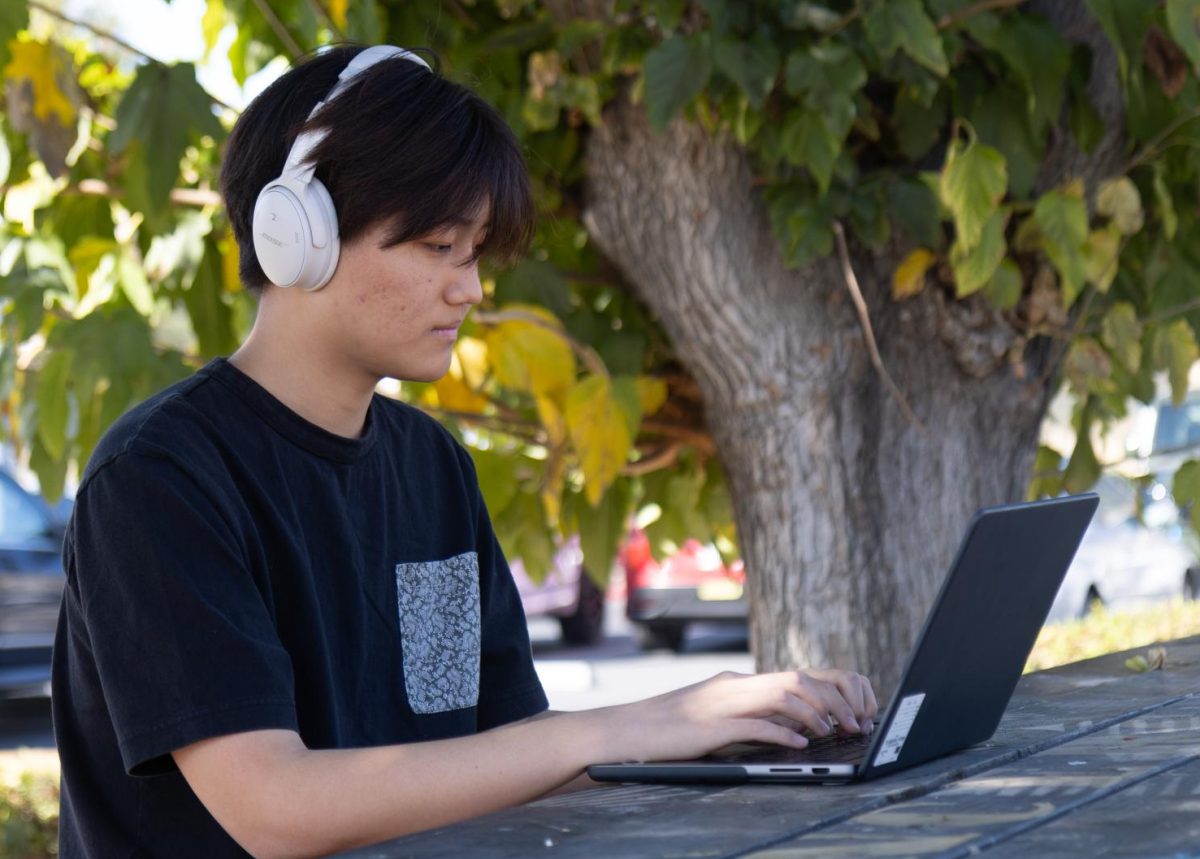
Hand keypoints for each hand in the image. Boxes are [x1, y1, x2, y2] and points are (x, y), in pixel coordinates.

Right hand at [594, 668, 877, 763]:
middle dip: (833, 698)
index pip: (795, 675)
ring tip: (833, 731)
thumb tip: (790, 728)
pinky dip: (782, 733)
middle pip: (797, 679)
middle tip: (854, 721)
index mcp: (737, 682)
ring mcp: (722, 703)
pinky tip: (799, 745)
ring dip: (815, 714)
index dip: (829, 689)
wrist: (625, 729)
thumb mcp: (715, 715)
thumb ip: (749, 715)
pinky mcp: (711, 726)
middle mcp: (734, 686)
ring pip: (782, 696)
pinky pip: (755, 724)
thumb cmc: (668, 728)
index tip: (851, 708)